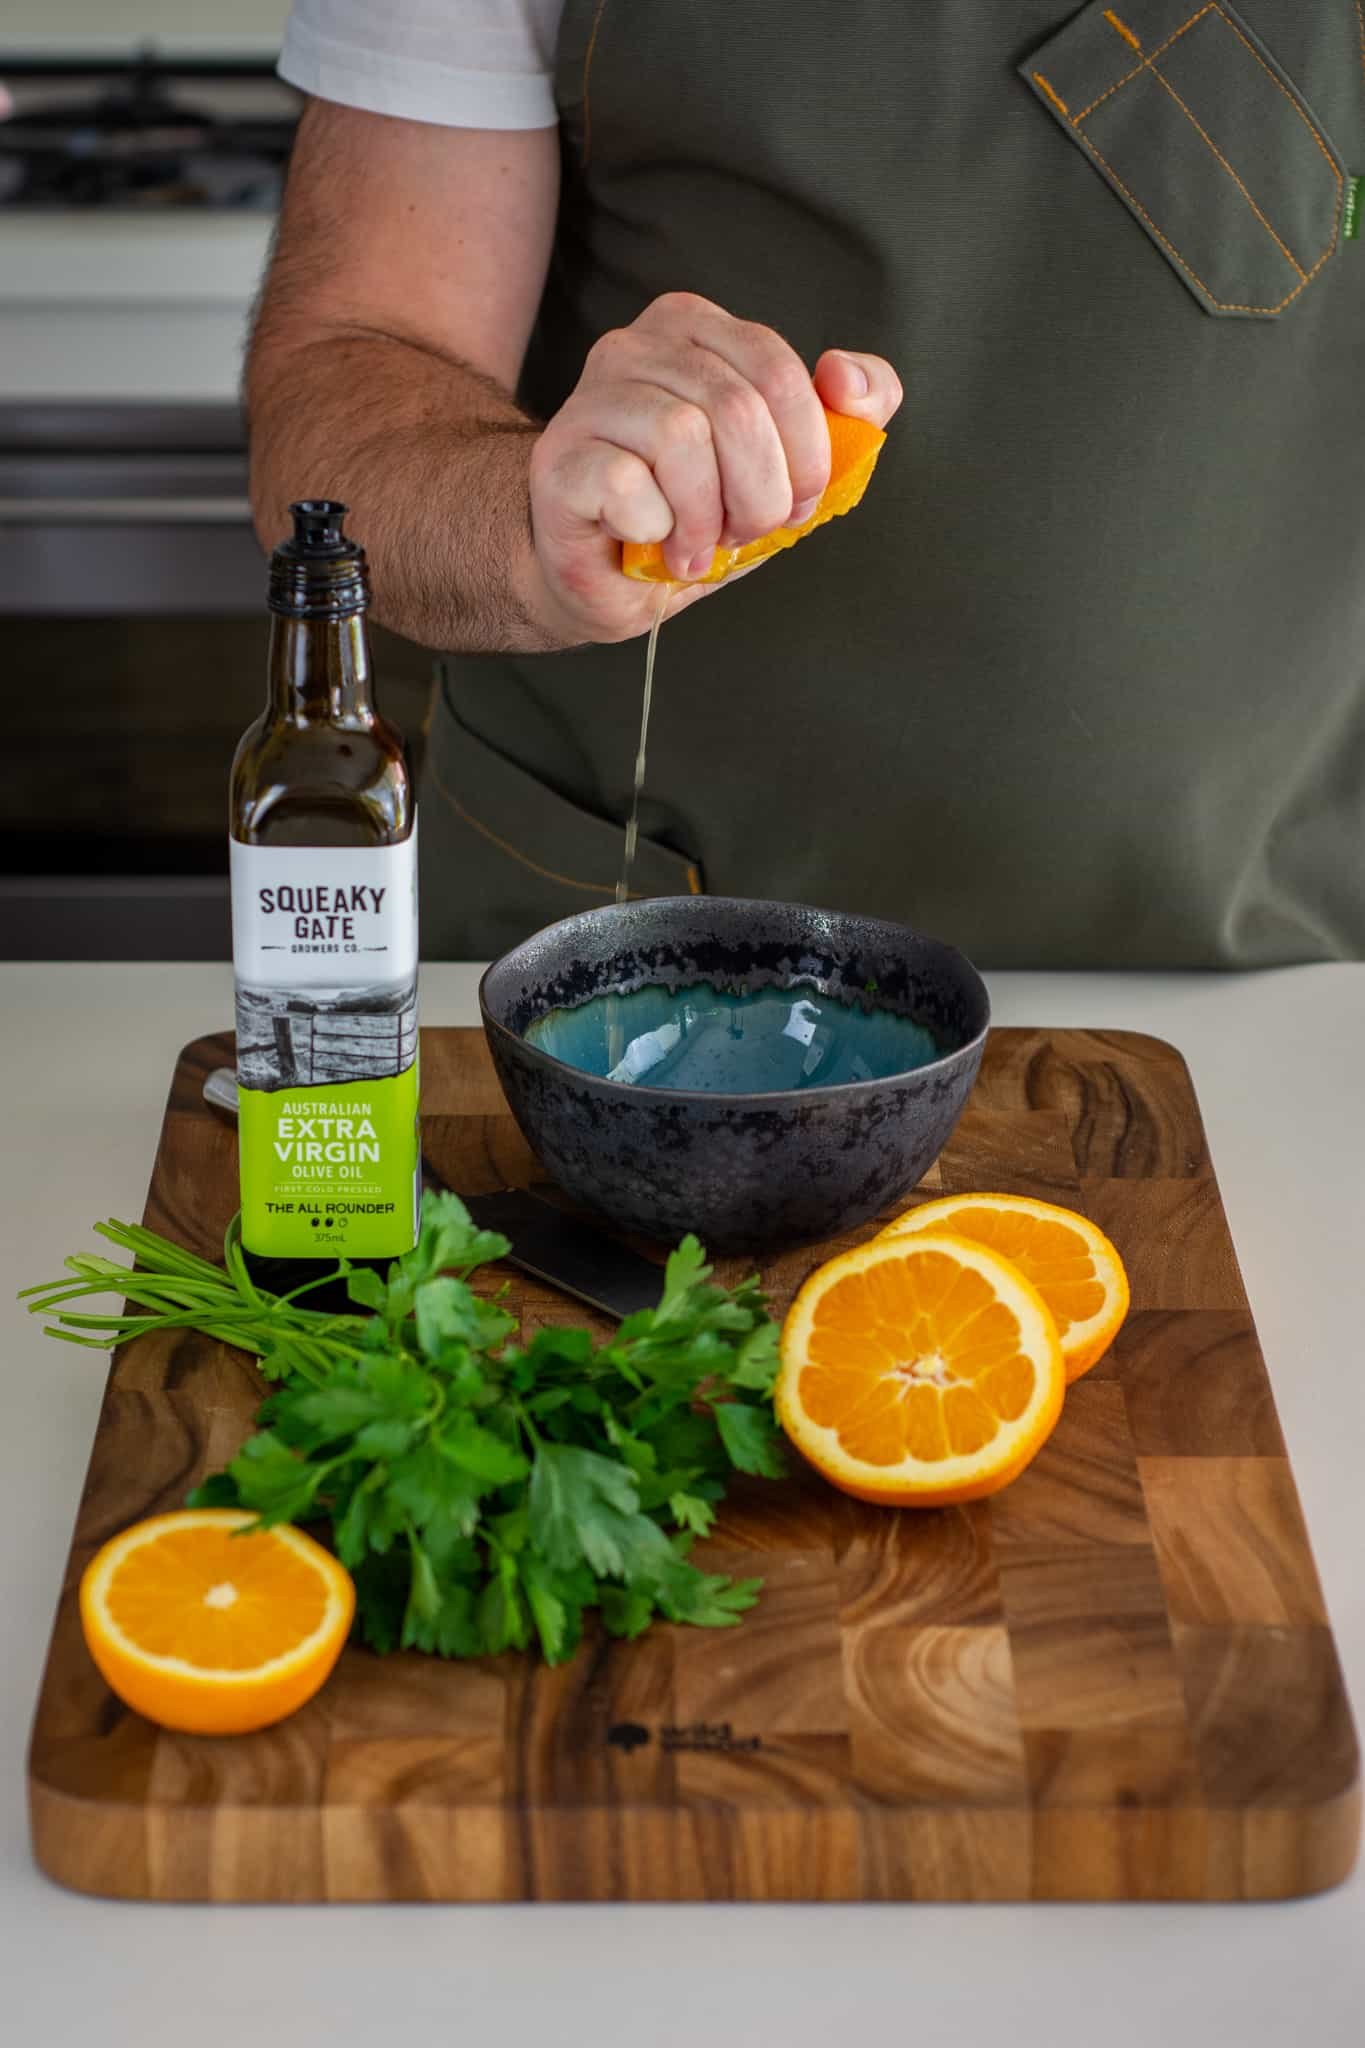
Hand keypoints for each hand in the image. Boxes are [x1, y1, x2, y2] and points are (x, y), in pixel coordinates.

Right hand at [522, 291, 902, 644]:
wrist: (606, 579)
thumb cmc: (695, 516)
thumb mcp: (786, 467)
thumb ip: (845, 416)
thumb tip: (847, 379)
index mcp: (694, 329)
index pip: (777, 371)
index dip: (803, 455)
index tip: (791, 503)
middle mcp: (634, 346)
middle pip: (736, 408)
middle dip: (758, 496)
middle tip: (740, 533)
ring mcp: (589, 398)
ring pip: (681, 439)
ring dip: (705, 519)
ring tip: (695, 545)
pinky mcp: (558, 458)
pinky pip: (628, 485)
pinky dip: (656, 531)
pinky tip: (649, 543)